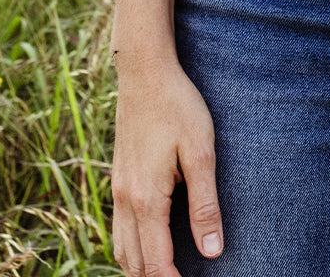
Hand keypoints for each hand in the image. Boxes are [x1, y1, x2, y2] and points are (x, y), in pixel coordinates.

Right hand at [111, 56, 222, 274]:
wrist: (144, 72)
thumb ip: (206, 205)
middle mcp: (124, 201)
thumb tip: (212, 251)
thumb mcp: (200, 152)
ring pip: (121, 249)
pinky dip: (131, 248)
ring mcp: (117, 189)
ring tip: (166, 273)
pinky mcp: (118, 178)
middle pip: (134, 264)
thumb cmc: (178, 106)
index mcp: (146, 200)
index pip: (156, 264)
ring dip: (140, 268)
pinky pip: (118, 228)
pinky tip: (148, 244)